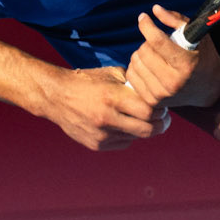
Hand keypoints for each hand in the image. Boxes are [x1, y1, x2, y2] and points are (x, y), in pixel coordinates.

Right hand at [41, 65, 171, 151]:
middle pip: (147, 129)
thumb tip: (155, 92)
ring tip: (140, 119)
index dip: (160, 110)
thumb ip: (133, 84)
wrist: (56, 96)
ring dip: (143, 129)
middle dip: (160, 124)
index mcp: (111, 97)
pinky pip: (123, 143)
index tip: (162, 106)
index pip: (148, 111)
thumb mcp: (111, 75)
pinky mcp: (96, 145)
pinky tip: (123, 125)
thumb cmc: (87, 81)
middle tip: (163, 119)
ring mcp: (101, 134)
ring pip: (136, 137)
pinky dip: (128, 135)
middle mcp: (106, 118)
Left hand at [125, 6, 219, 110]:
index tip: (144, 17)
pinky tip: (148, 66)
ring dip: (142, 53)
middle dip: (148, 41)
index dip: (146, 25)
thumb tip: (154, 9)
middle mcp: (173, 81)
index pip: (157, 41)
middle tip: (158, 43)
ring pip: (135, 62)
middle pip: (144, 50)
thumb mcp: (197, 36)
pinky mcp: (153, 101)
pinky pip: (131, 76)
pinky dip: (137, 67)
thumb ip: (176, 20)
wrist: (209, 89)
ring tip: (155, 55)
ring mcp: (162, 93)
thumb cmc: (203, 57)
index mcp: (186, 64)